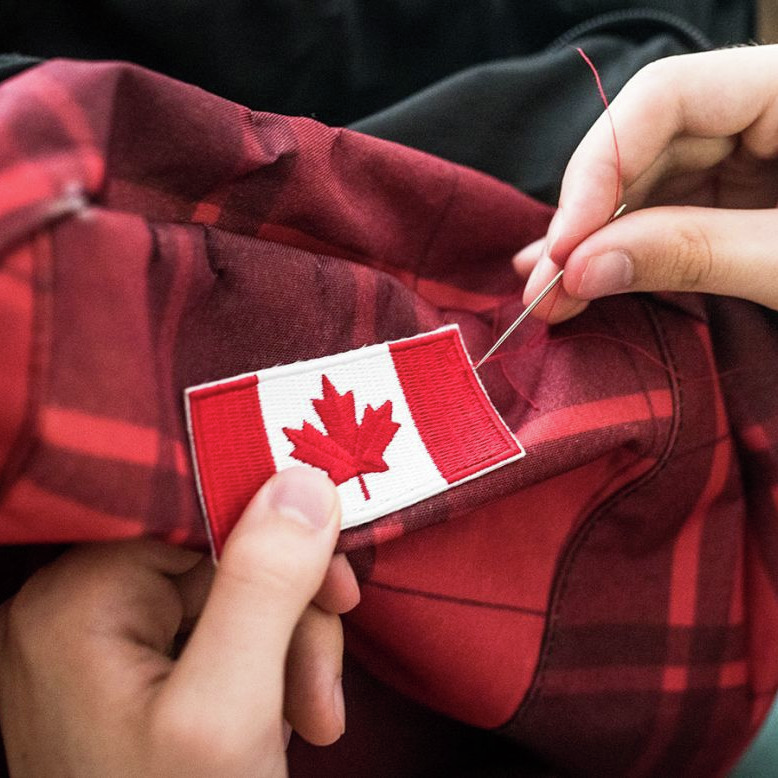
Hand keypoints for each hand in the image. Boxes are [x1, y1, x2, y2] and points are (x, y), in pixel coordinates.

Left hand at [0, 467, 358, 776]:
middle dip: (291, 618)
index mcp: (75, 601)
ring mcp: (107, 644)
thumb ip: (265, 586)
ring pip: (234, 598)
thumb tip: (302, 480)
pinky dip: (267, 671)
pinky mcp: (138, 673)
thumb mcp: (231, 710)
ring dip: (289, 651)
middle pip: (223, 562)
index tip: (337, 576)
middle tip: (319, 686)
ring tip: (311, 716)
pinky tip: (284, 721)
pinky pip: (222, 635)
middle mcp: (79, 609)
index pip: (197, 516)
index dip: (277, 537)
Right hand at [514, 45, 777, 321]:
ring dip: (592, 244)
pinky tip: (578, 274)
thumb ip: (693, 253)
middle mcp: (760, 112)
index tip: (565, 248)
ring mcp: (747, 158)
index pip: (664, 96)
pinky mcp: (737, 201)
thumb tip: (580, 269)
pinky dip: (622, 251)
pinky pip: (665, 216)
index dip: (599, 169)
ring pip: (644, 186)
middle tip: (542, 289)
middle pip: (643, 146)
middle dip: (586, 224)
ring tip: (548, 293)